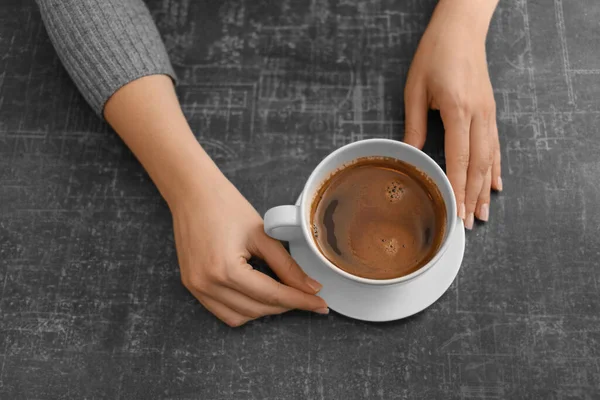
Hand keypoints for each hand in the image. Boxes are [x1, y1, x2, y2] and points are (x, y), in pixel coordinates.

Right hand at [170, 172, 328, 326]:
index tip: (321, 305)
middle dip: (285, 306)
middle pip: (257, 309)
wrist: (192, 192)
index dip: (300, 301)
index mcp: (225, 269)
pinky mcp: (192, 286)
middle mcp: (207, 284)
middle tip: (308, 297)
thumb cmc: (225, 205)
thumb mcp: (263, 234)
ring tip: (284, 294)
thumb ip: (287, 265)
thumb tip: (311, 288)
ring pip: (239, 317)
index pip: (272, 295)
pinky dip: (244, 309)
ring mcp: (196, 288)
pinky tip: (259, 295)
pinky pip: (222, 311)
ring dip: (265, 310)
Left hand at [403, 0, 501, 228]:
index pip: (460, 158)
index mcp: (459, 110)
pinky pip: (496, 144)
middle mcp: (479, 115)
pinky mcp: (490, 110)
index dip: (459, 188)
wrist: (460, 29)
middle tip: (470, 223)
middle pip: (480, 164)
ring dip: (487, 187)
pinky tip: (496, 183)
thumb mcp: (415, 90)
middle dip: (474, 196)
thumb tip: (411, 155)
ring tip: (484, 212)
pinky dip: (496, 166)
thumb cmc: (434, 55)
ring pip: (491, 158)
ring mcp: (489, 113)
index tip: (457, 211)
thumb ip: (415, 125)